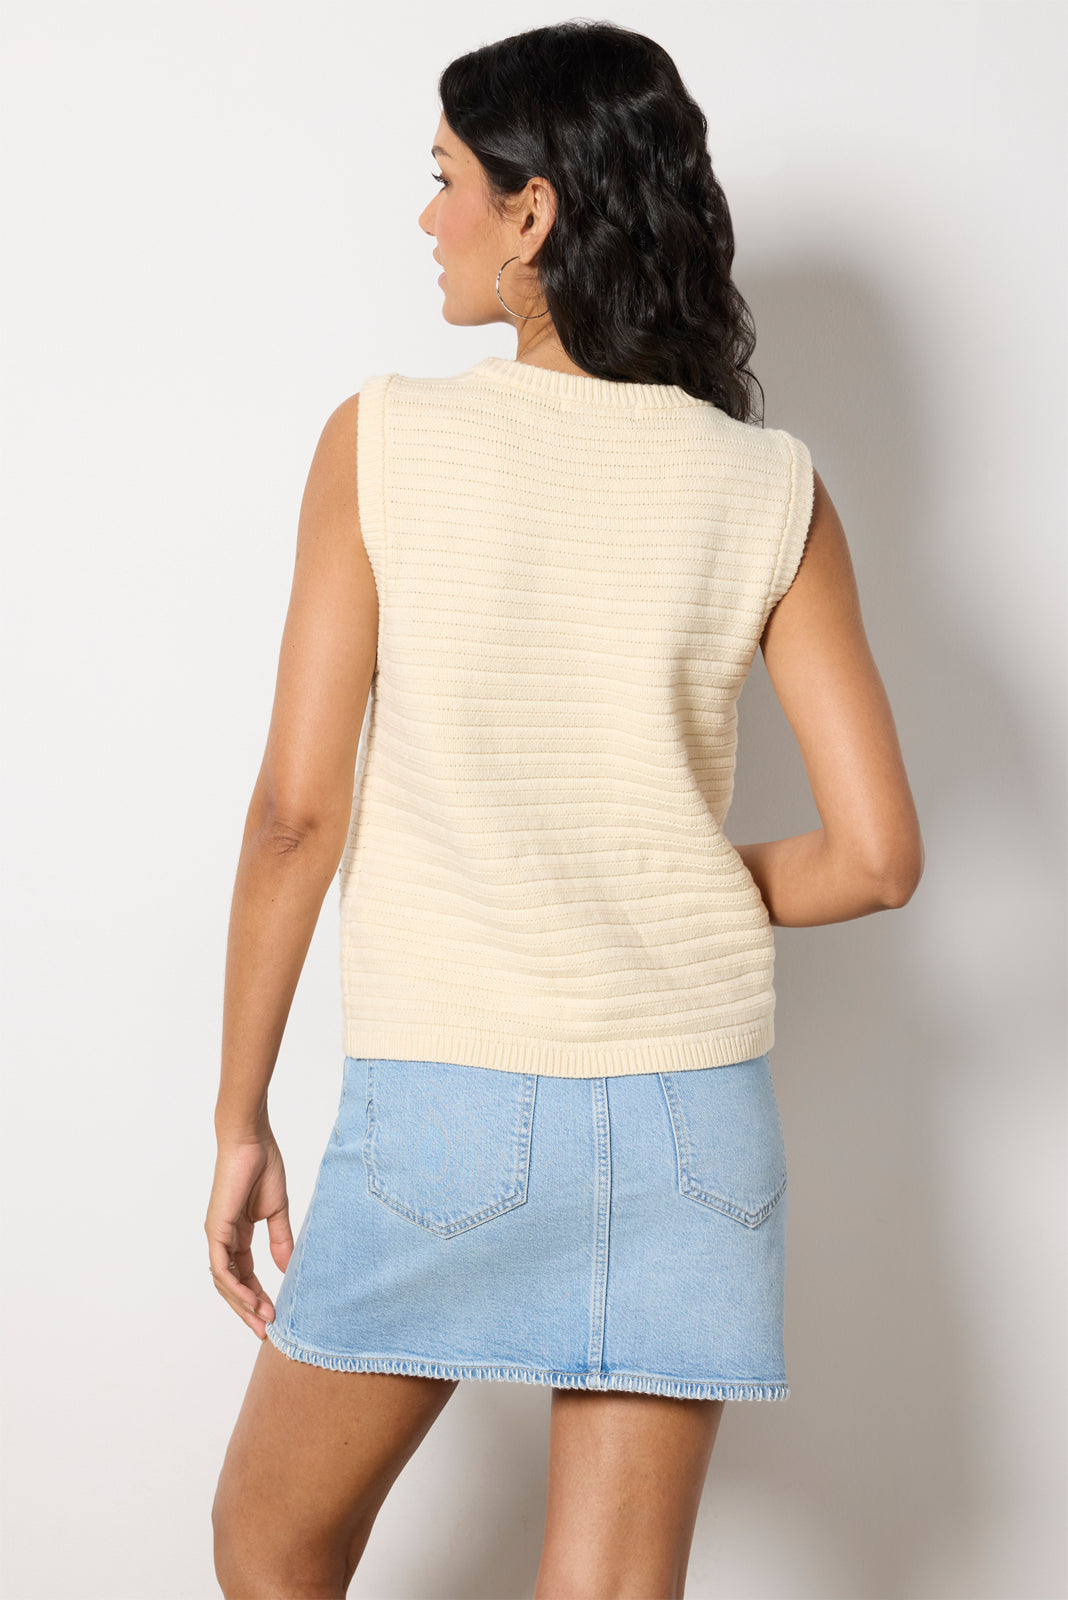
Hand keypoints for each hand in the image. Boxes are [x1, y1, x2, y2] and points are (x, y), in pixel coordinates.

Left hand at [205, 1128, 293, 1338]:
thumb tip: (286, 1268)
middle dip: (249, 1310)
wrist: (251, 1141)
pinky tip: (251, 1301)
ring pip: (225, 1282)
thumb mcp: (277, 1211)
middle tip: (266, 1331)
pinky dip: (235, 1287)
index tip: (276, 1315)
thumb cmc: (263, 1167)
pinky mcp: (215, 1230)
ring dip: (243, 1304)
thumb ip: (280, 1240)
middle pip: (233, 1285)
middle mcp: (223, 1239)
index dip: (258, 1295)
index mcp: (237, 1235)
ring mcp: (217, 1236)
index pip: (245, 1275)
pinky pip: (222, 1267)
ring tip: (263, 1321)